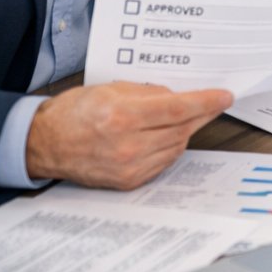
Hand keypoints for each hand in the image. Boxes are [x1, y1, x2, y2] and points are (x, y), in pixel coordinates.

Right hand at [25, 82, 231, 188]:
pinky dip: (171, 147)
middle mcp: (128, 145)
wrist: (45, 143)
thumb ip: (149, 93)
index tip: (225, 96)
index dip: (207, 101)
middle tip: (212, 103)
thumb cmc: (75, 112)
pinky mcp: (129, 182)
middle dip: (201, 114)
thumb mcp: (111, 89)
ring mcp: (129, 167)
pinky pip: (164, 162)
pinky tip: (166, 135)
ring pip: (178, 146)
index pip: (179, 108)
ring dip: (186, 130)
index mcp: (123, 116)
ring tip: (182, 117)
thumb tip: (181, 97)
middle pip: (183, 128)